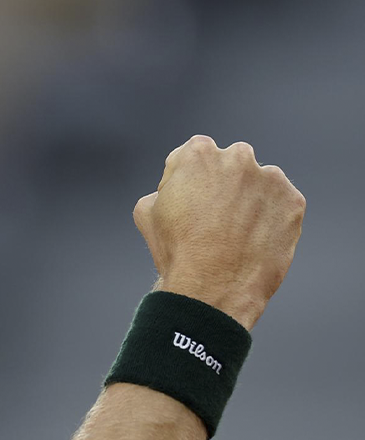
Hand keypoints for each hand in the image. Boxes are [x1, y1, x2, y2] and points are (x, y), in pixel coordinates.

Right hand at [133, 135, 305, 329]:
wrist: (211, 287)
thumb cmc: (176, 250)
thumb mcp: (146, 210)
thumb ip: (165, 187)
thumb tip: (176, 189)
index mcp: (199, 152)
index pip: (195, 154)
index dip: (190, 179)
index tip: (191, 201)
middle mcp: (238, 157)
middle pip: (231, 163)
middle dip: (225, 183)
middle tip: (215, 216)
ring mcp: (270, 179)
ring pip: (260, 182)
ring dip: (251, 199)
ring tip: (237, 232)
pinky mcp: (293, 202)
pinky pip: (282, 205)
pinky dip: (272, 218)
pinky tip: (255, 239)